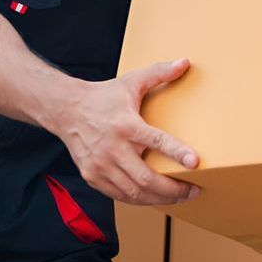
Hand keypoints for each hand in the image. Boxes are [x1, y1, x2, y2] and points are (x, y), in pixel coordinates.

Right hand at [51, 58, 200, 206]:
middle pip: (146, 178)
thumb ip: (159, 73)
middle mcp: (112, 148)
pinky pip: (120, 195)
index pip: (156, 141)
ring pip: (134, 192)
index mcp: (125, 124)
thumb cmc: (103, 97)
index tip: (195, 162)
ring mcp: (101, 165)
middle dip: (173, 189)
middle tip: (193, 190)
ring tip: (179, 197)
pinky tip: (154, 197)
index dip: (177, 152)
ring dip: (160, 198)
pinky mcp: (92, 176)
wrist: (66, 110)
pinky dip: (140, 199)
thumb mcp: (131, 81)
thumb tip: (185, 62)